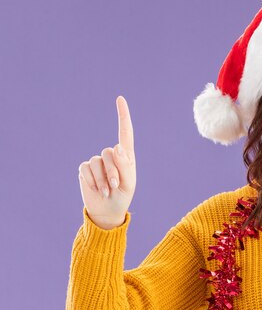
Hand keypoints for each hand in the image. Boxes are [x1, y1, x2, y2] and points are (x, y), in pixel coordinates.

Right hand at [77, 96, 136, 229]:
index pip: (125, 133)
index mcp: (126, 156)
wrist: (107, 210)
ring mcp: (97, 162)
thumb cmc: (122, 196)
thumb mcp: (128, 183)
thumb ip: (125, 165)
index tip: (120, 99)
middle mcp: (111, 156)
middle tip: (116, 186)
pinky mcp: (85, 169)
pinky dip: (93, 181)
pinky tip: (98, 190)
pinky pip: (86, 169)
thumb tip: (117, 147)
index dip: (123, 116)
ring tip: (108, 190)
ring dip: (103, 179)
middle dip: (113, 171)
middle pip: (111, 153)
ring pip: (98, 162)